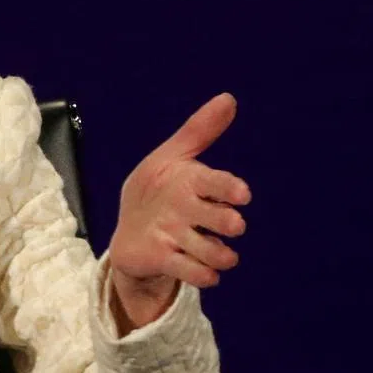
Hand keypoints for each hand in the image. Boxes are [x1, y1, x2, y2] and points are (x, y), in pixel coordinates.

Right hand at [107, 93, 251, 329]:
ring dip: (221, 255)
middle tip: (234, 224)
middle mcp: (179, 206)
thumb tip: (229, 97)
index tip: (243, 195)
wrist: (129, 232)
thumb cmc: (162, 190)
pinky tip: (209, 272)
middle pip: (213, 217)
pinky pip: (188, 271)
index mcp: (185, 178)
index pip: (210, 181)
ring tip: (225, 255)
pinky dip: (203, 274)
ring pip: (206, 250)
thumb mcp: (176, 157)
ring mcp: (169, 233)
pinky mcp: (161, 257)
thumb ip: (202, 130)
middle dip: (226, 222)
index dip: (227, 187)